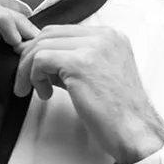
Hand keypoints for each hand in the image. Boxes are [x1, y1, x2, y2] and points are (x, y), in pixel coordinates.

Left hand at [14, 25, 163, 163]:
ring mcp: (93, 47)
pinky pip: (40, 59)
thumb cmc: (117, 112)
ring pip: (41, 45)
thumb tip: (41, 59)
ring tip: (36, 90)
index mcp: (111, 36)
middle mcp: (104, 36)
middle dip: (31, 57)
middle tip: (27, 81)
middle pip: (49, 34)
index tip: (35, 69)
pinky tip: (43, 94)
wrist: (135, 132)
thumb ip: (75, 62)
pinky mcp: (80, 63)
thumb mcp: (99, 76)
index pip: (64, 31)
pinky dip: (33, 76)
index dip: (43, 49)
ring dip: (29, 69)